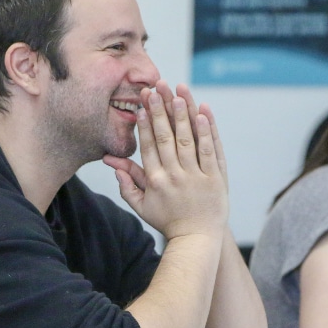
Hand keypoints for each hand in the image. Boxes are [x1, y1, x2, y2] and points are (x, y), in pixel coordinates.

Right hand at [103, 80, 227, 240]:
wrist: (196, 239)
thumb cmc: (168, 221)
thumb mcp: (142, 206)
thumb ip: (127, 184)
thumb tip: (113, 164)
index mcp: (155, 181)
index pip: (148, 146)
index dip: (145, 124)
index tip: (142, 105)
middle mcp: (174, 176)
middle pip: (166, 138)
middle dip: (160, 111)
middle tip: (156, 88)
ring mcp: (196, 176)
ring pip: (188, 140)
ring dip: (182, 115)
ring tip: (178, 93)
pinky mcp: (215, 178)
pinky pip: (210, 151)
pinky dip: (207, 132)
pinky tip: (203, 113)